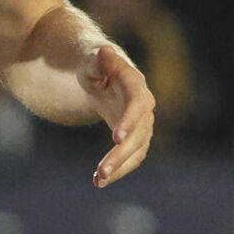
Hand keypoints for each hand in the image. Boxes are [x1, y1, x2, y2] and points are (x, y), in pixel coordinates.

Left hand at [80, 43, 154, 186]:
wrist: (99, 71)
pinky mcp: (134, 134)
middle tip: (101, 172)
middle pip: (138, 134)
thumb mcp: (89, 57)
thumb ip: (97, 59)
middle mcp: (143, 105)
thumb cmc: (92, 62)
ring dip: (120, 167)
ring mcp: (141, 121)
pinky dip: (119, 169)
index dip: (129, 121)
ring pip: (137, 149)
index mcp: (134, 83)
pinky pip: (131, 156)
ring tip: (98, 181)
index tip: (116, 139)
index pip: (137, 104)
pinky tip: (100, 181)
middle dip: (121, 154)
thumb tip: (104, 52)